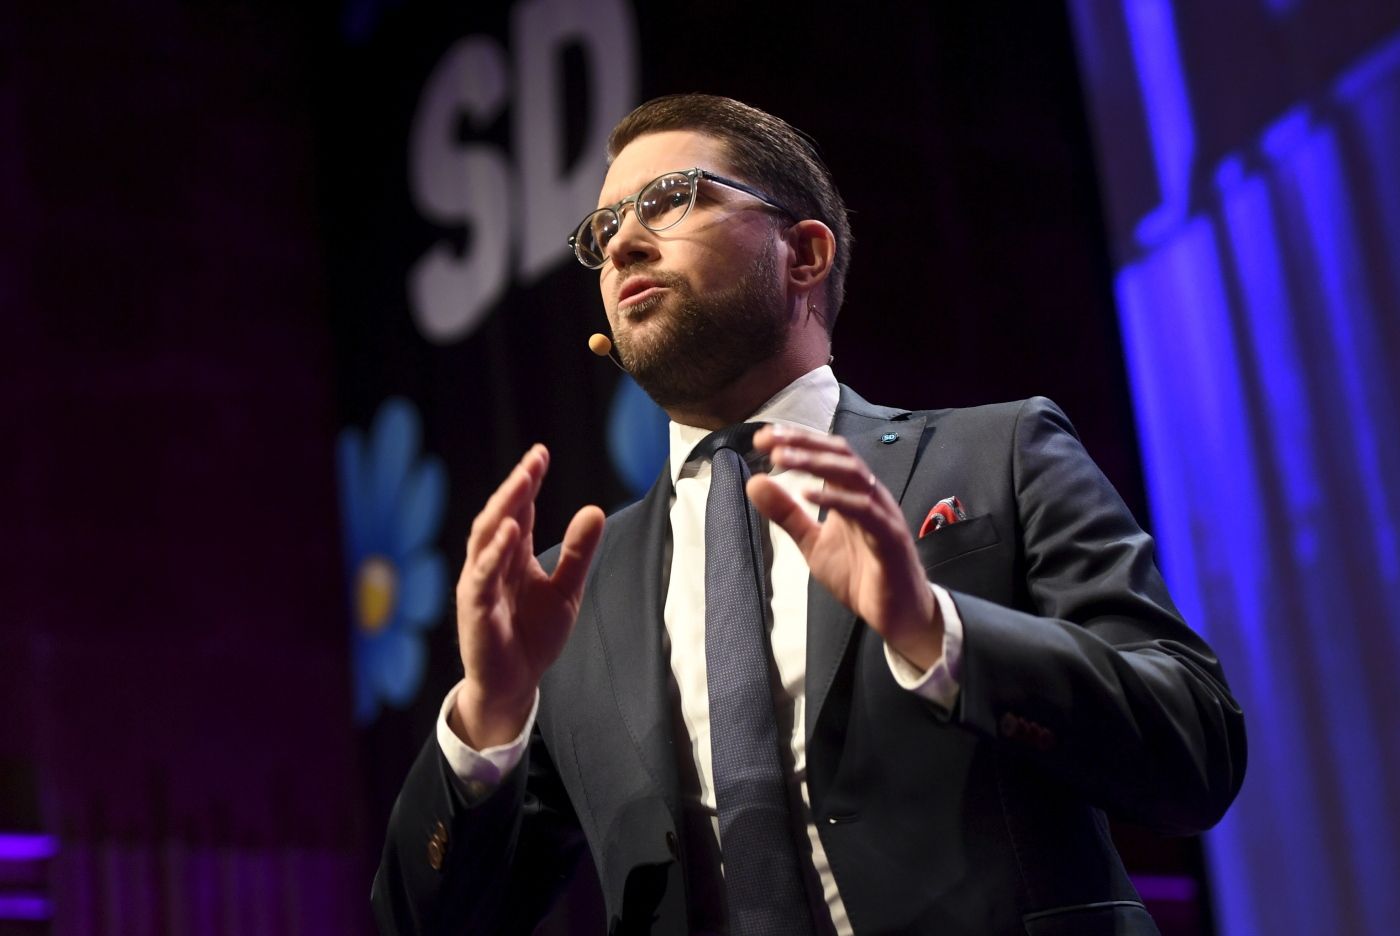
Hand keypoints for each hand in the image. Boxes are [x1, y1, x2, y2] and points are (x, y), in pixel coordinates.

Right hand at [452, 445, 604, 747]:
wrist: (515, 683)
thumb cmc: (533, 635)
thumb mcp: (567, 590)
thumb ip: (578, 552)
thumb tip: (594, 510)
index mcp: (511, 555)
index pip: (518, 510)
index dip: (528, 481)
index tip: (541, 453)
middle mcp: (490, 563)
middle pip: (499, 516)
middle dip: (515, 486)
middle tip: (533, 460)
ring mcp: (478, 585)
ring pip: (485, 539)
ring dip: (502, 510)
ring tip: (521, 483)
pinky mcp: (475, 611)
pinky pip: (481, 578)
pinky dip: (493, 555)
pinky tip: (509, 533)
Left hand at [747, 426, 941, 668]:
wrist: (896, 614)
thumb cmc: (859, 574)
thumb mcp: (812, 543)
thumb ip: (786, 514)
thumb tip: (755, 482)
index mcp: (851, 492)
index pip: (826, 453)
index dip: (796, 440)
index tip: (762, 437)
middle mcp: (869, 495)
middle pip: (839, 454)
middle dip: (802, 442)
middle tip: (768, 440)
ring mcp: (881, 513)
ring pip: (852, 474)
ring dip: (815, 462)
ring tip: (782, 459)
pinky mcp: (889, 537)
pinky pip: (864, 511)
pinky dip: (835, 499)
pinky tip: (807, 495)